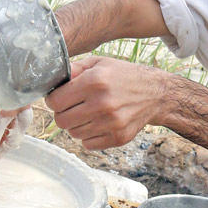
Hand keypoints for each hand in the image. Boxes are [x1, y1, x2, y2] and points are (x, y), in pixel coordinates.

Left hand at [45, 56, 167, 149]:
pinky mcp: (118, 138)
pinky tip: (97, 124)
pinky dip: (88, 136)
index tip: (59, 98)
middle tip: (72, 107)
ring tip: (87, 114)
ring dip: (76, 125)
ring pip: (73, 134)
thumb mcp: (99, 63)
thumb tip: (51, 81)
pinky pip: (88, 144)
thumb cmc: (124, 76)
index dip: (53, 100)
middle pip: (61, 121)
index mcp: (95, 82)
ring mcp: (111, 123)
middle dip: (62, 114)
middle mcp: (102, 104)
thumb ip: (74, 70)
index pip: (55, 101)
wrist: (156, 93)